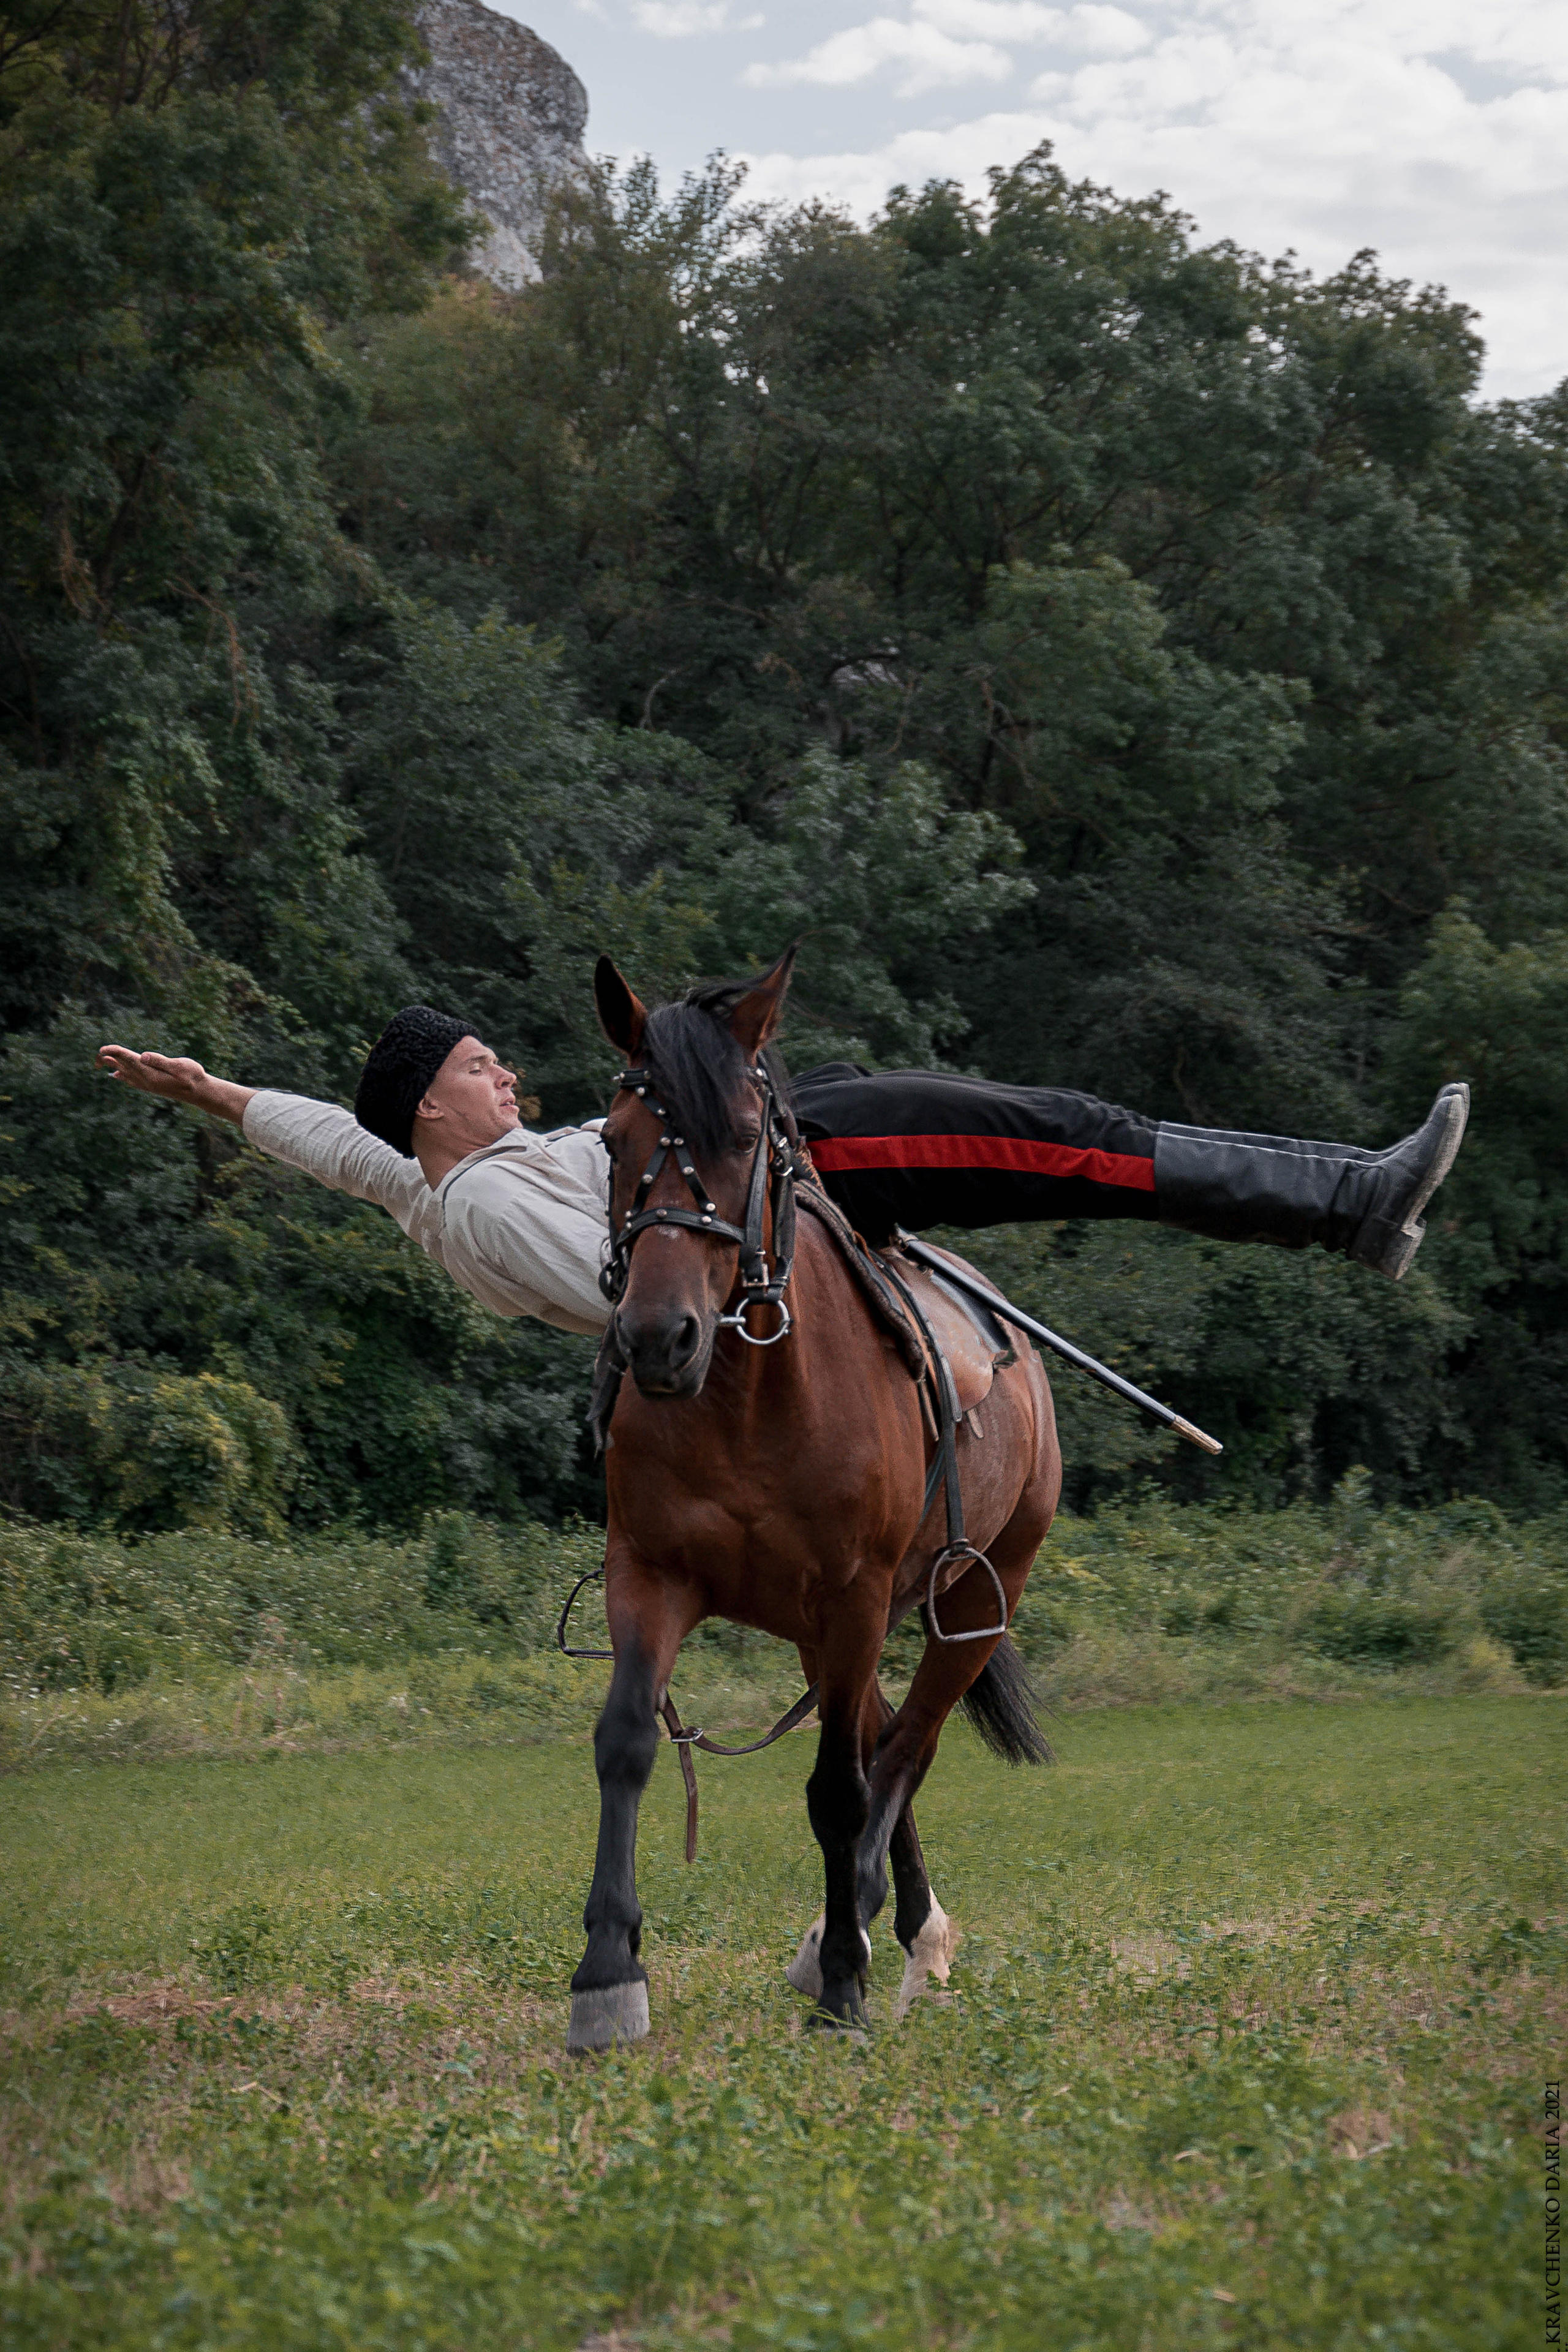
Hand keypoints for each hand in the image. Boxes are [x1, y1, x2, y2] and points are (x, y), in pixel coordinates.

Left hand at [95, 1047, 255, 1125]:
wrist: (199, 1093)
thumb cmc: (193, 1077)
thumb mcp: (179, 1066)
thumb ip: (160, 1061)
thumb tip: (143, 1056)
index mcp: (150, 1073)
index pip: (128, 1060)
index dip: (115, 1053)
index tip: (104, 1048)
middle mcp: (146, 1080)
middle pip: (123, 1067)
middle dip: (110, 1059)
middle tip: (97, 1053)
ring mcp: (148, 1085)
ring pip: (126, 1074)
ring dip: (114, 1066)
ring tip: (102, 1061)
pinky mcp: (152, 1086)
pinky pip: (132, 1081)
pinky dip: (123, 1076)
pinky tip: (117, 1075)